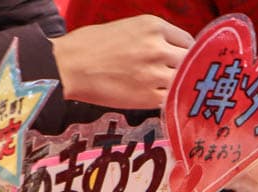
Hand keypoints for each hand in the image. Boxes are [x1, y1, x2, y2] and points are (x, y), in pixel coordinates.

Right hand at [52, 15, 192, 108]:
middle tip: (175, 76)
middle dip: (186, 69)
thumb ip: (154, 38)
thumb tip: (175, 52)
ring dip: (179, 86)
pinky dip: (170, 100)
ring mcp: (155, 73)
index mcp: (153, 26)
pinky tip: (159, 98)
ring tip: (164, 87)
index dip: (186, 53)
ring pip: (184, 82)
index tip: (181, 60)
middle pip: (190, 61)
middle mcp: (158, 48)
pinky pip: (173, 99)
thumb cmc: (91, 45)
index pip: (188, 41)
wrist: (67, 66)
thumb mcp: (128, 28)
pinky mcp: (149, 96)